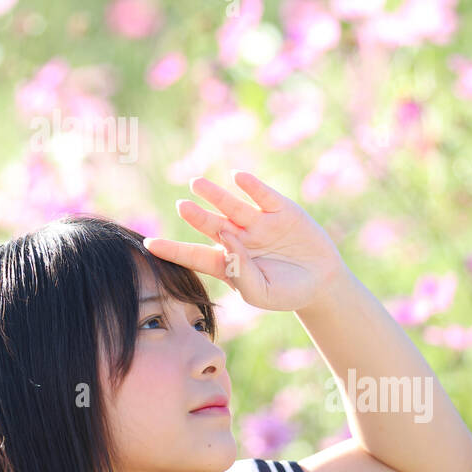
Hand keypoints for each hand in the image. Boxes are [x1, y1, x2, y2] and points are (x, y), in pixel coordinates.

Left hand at [141, 171, 345, 312]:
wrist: (322, 281)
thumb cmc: (288, 291)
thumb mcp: (264, 294)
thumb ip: (242, 274)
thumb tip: (227, 240)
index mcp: (228, 263)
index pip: (194, 255)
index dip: (173, 249)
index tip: (149, 244)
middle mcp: (238, 239)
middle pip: (212, 225)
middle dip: (197, 216)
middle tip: (181, 206)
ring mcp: (258, 223)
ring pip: (233, 206)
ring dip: (216, 195)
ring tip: (197, 183)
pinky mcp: (280, 210)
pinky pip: (263, 196)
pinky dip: (252, 187)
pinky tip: (238, 177)